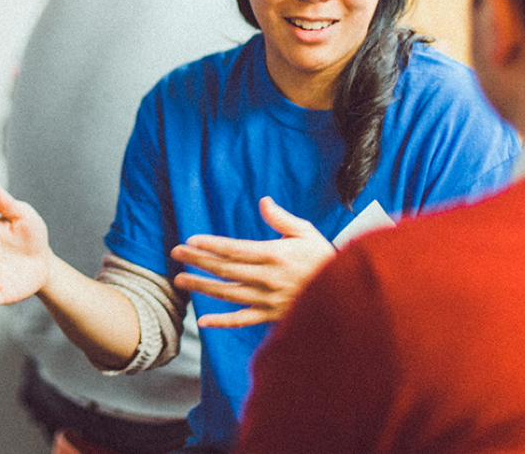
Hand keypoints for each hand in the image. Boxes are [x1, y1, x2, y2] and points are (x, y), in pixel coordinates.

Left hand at [169, 196, 336, 327]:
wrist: (347, 295)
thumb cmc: (326, 259)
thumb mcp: (307, 233)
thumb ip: (282, 219)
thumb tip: (263, 202)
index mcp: (274, 255)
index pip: (234, 249)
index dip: (210, 245)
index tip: (191, 239)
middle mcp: (267, 279)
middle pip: (224, 269)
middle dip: (197, 260)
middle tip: (176, 253)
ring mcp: (267, 300)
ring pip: (227, 294)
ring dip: (201, 287)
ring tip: (179, 280)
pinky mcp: (270, 316)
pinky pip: (242, 320)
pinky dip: (221, 322)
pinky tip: (202, 321)